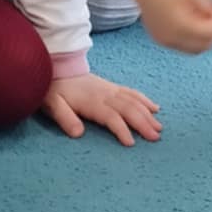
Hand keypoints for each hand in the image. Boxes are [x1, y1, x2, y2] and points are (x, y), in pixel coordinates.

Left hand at [44, 70, 161, 144]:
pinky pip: (132, 92)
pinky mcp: (112, 87)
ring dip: (147, 114)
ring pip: (134, 101)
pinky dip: (145, 100)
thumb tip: (78, 133)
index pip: (111, 116)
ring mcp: (111, 89)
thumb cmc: (54, 89)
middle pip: (128, 109)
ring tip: (159, 128)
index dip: (122, 129)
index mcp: (92, 101)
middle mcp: (105, 94)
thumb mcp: (53, 104)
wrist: (57, 67)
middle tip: (155, 137)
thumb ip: (65, 118)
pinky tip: (155, 108)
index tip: (131, 143)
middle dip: (143, 123)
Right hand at [138, 0, 211, 54]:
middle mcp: (172, 38)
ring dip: (201, 37)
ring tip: (199, 17)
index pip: (210, 34)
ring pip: (193, 49)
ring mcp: (164, 40)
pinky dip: (189, 38)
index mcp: (181, 26)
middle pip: (204, 46)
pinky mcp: (159, 39)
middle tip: (211, 16)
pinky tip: (187, 20)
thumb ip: (207, 5)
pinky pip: (181, 45)